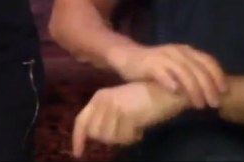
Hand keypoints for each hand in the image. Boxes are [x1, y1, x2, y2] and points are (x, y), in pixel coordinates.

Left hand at [72, 81, 187, 158]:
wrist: (165, 91)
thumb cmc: (144, 99)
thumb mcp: (119, 105)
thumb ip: (105, 116)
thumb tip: (95, 134)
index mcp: (99, 97)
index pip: (81, 120)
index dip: (78, 138)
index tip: (78, 153)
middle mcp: (103, 100)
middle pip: (95, 133)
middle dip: (109, 138)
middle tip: (125, 132)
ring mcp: (114, 106)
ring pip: (109, 137)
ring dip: (123, 138)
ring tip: (135, 128)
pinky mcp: (127, 113)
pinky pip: (125, 137)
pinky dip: (133, 137)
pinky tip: (141, 129)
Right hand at [109, 43, 225, 108]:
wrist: (126, 57)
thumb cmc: (156, 66)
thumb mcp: (177, 65)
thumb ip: (192, 73)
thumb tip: (212, 91)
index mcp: (186, 51)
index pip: (208, 61)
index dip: (218, 76)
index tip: (224, 92)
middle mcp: (177, 51)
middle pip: (198, 69)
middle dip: (208, 87)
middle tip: (213, 104)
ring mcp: (162, 57)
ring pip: (183, 71)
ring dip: (193, 89)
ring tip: (198, 104)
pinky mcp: (148, 64)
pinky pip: (162, 73)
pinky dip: (170, 82)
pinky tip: (176, 92)